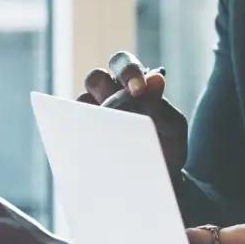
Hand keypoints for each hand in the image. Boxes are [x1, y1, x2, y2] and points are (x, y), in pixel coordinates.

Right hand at [80, 50, 188, 177]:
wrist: (157, 178)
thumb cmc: (166, 147)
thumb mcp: (173, 127)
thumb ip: (163, 105)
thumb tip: (156, 79)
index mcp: (132, 85)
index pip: (123, 64)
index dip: (127, 71)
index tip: (137, 89)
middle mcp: (107, 95)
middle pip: (95, 78)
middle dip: (105, 89)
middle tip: (116, 109)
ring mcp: (90, 116)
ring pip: (80, 104)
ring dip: (93, 115)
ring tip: (108, 134)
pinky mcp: (79, 137)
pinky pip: (71, 130)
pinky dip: (81, 135)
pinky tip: (93, 148)